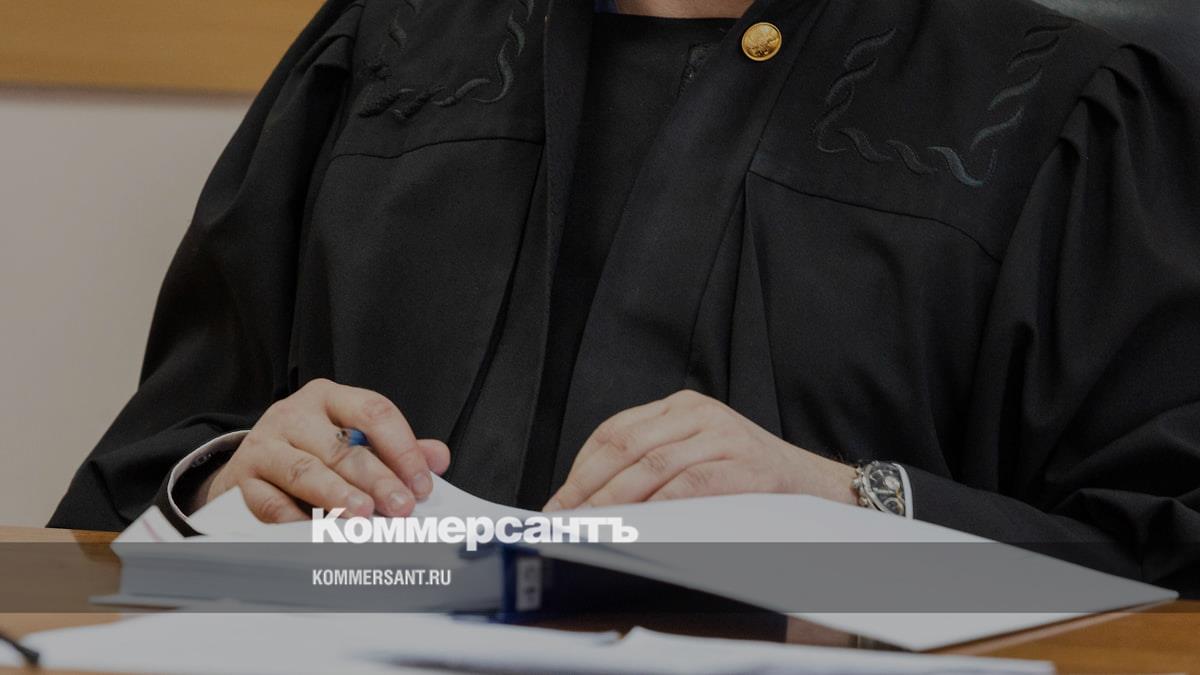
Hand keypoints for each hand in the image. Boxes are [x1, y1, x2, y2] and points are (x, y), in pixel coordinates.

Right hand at [198, 379, 449, 521]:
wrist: (251, 466)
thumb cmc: (313, 452)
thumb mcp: (353, 440)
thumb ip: (397, 449)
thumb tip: (438, 458)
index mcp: (329, 398)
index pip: (373, 412)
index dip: (402, 449)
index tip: (422, 484)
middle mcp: (295, 415)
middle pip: (341, 447)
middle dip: (377, 479)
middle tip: (401, 507)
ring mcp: (265, 445)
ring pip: (305, 471)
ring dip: (337, 495)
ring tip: (363, 515)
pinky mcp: (243, 479)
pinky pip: (272, 503)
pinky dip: (298, 520)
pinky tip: (320, 533)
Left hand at [544, 390, 856, 510]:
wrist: (821, 491)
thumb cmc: (752, 482)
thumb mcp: (700, 457)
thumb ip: (653, 470)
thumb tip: (592, 503)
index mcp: (683, 407)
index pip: (614, 431)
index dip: (580, 469)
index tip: (559, 503)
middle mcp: (700, 413)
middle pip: (626, 447)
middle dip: (588, 488)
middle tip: (565, 520)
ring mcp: (724, 436)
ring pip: (652, 466)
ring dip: (615, 501)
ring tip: (592, 528)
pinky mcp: (744, 466)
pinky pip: (689, 486)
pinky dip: (657, 509)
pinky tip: (637, 527)